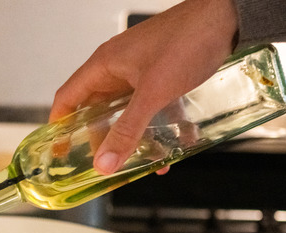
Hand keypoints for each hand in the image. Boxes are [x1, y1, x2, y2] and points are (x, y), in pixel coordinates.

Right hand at [49, 0, 237, 174]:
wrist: (227, 17)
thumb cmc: (188, 39)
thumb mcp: (153, 93)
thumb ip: (128, 130)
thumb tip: (105, 161)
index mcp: (104, 65)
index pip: (67, 98)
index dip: (59, 125)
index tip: (58, 150)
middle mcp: (118, 67)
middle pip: (97, 109)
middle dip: (102, 138)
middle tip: (106, 162)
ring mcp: (140, 71)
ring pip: (127, 111)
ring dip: (134, 136)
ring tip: (143, 159)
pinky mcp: (162, 75)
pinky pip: (153, 106)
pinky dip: (161, 125)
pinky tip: (176, 144)